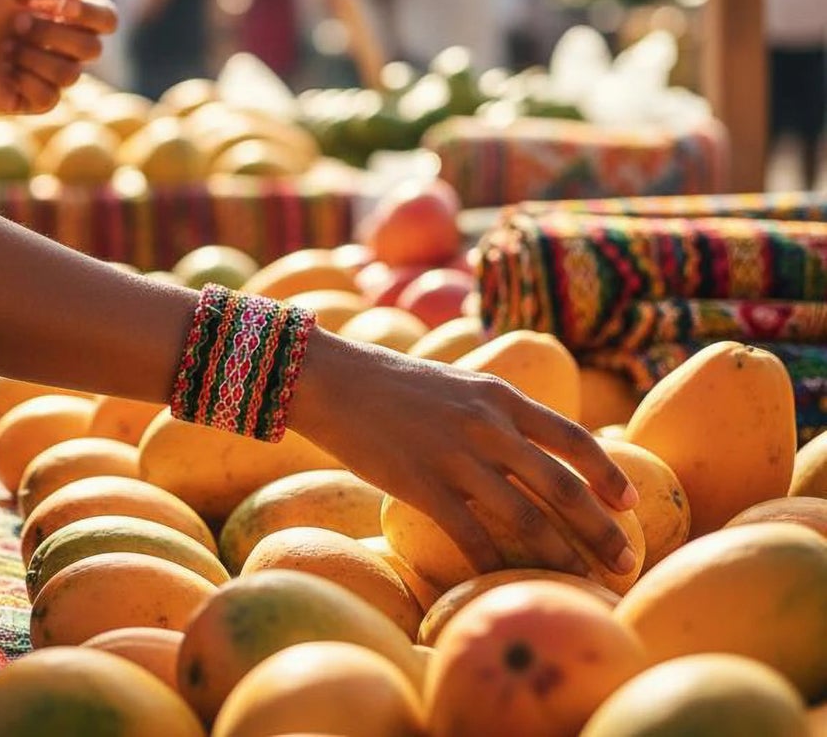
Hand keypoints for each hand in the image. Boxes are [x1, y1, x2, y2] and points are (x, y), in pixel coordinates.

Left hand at [0, 0, 117, 113]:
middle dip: (54, 34)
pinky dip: (27, 81)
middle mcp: (63, 45)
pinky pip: (51, 97)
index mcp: (65, 15)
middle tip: (18, 24)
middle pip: (93, 49)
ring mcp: (49, 74)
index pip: (106, 20)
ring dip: (36, 57)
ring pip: (72, 75)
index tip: (62, 6)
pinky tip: (6, 71)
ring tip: (8, 48)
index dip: (92, 16)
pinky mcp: (32, 100)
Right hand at [293, 332, 638, 578]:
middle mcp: (488, 425)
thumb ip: (495, 412)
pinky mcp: (422, 484)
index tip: (630, 504)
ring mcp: (456, 456)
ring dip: (562, 558)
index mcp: (500, 396)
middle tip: (626, 563)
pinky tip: (509, 585)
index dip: (608, 474)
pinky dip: (497, 566)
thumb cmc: (393, 385)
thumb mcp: (458, 385)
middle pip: (563, 486)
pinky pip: (472, 536)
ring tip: (584, 583)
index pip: (573, 438)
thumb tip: (533, 448)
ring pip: (527, 518)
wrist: (333, 379)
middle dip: (602, 530)